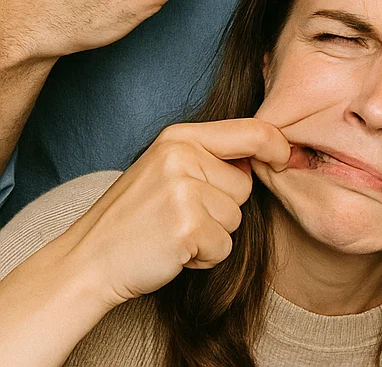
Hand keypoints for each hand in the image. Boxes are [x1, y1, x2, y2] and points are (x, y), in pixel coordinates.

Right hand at [62, 119, 290, 305]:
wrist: (87, 261)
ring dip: (213, 233)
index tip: (284, 156)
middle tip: (181, 215)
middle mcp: (182, 157)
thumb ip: (210, 156)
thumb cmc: (133, 216)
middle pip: (245, 184)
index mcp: (179, 137)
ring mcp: (184, 191)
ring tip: (174, 232)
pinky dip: (204, 257)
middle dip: (223, 206)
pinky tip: (173, 252)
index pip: (250, 130)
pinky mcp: (187, 227)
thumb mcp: (167, 167)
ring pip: (237, 217)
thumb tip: (266, 152)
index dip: (275, 144)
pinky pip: (224, 246)